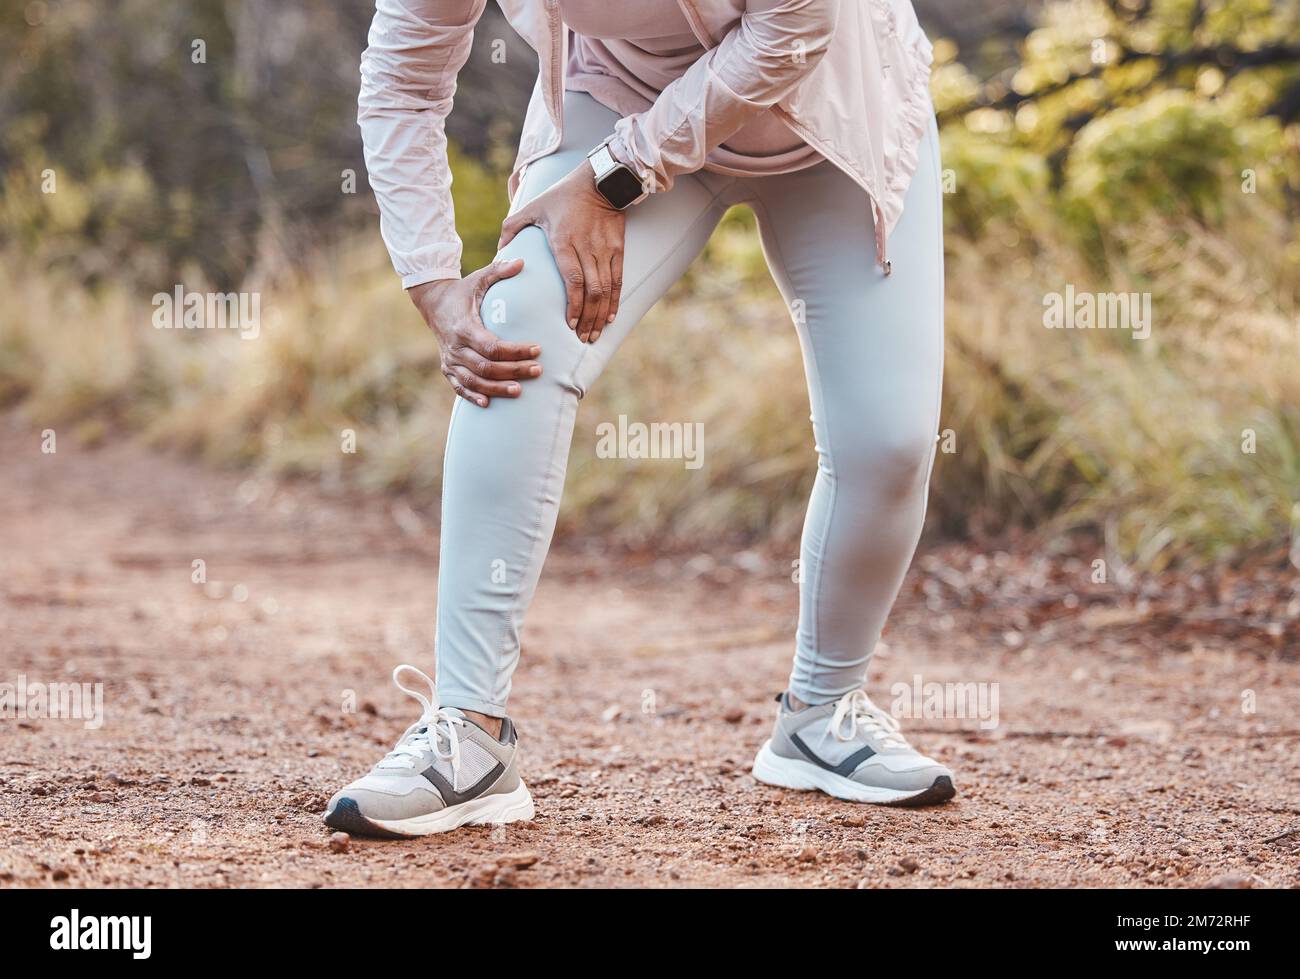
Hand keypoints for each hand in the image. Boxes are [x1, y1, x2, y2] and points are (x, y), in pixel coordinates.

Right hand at [408, 259, 541, 407]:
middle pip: (486, 367)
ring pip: (473, 380)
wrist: (432, 302)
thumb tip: (522, 260)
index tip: (537, 350)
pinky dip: (472, 396)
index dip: (515, 351)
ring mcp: (450, 359)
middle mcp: (455, 346)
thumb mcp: (479, 279)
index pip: (492, 346)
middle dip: (513, 371)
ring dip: (496, 388)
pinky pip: (458, 387)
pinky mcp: (447, 367)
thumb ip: (499, 270)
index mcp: (464, 327)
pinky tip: (488, 404)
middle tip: (537, 371)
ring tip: (519, 391)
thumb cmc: (463, 291)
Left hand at [497, 161, 625, 343]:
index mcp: (564, 242)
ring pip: (606, 290)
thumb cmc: (562, 195)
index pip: (572, 280)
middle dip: (588, 319)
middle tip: (582, 339)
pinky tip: (610, 317)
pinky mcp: (617, 249)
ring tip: (594, 334)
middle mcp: (587, 249)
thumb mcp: (533, 207)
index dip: (574, 305)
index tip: (570, 324)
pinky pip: (618, 280)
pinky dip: (614, 301)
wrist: (599, 181)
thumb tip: (499, 249)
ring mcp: (604, 250)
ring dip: (600, 315)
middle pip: (591, 292)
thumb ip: (512, 227)